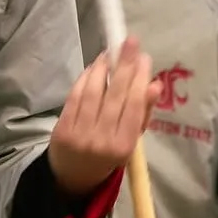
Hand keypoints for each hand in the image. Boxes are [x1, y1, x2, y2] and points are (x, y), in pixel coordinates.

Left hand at [49, 37, 159, 197]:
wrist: (73, 176)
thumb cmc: (109, 155)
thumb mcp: (131, 140)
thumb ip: (143, 113)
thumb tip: (156, 84)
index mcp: (124, 146)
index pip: (134, 106)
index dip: (139, 79)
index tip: (145, 58)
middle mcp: (102, 139)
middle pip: (115, 95)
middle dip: (124, 65)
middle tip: (130, 42)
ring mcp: (80, 133)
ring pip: (93, 92)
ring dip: (102, 67)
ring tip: (110, 52)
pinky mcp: (62, 127)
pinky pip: (75, 96)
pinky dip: (85, 78)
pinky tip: (94, 66)